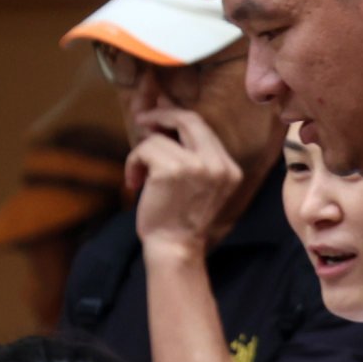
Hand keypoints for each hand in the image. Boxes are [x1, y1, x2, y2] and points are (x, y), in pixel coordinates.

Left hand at [129, 105, 250, 249]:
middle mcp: (218, 165)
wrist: (174, 247)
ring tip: (138, 175)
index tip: (159, 114)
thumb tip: (168, 117)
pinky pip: (144, 150)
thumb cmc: (180, 218)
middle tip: (142, 120)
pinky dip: (133, 163)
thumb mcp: (199, 184)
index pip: (203, 127)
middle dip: (160, 115)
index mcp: (229, 169)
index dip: (177, 115)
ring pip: (159, 138)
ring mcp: (197, 166)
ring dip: (141, 154)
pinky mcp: (171, 170)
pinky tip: (134, 182)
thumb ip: (193, 155)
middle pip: (188, 119)